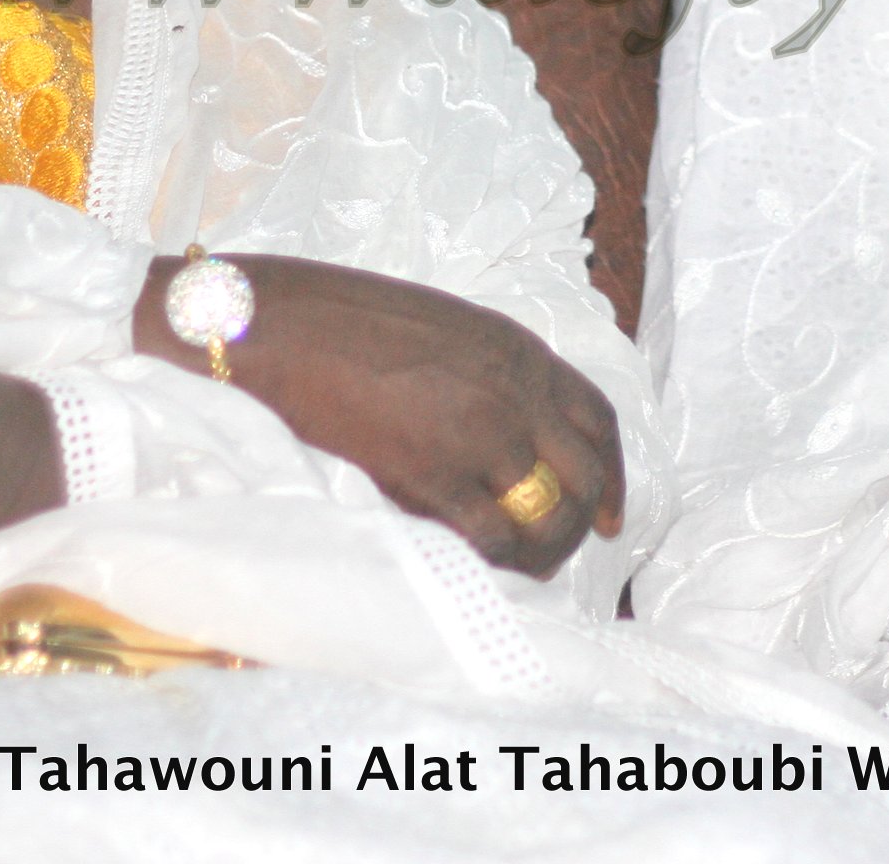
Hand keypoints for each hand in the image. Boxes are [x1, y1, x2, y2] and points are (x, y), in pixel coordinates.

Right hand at [136, 254, 623, 580]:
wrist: (276, 323)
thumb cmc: (341, 319)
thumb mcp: (441, 329)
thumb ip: (484, 374)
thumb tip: (501, 428)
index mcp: (517, 350)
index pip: (598, 419)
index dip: (612, 474)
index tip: (611, 513)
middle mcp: (514, 391)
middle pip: (584, 477)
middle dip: (581, 523)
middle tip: (558, 552)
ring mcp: (479, 433)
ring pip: (547, 516)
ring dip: (541, 552)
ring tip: (519, 570)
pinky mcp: (434, 472)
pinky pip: (490, 537)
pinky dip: (492, 562)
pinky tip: (475, 569)